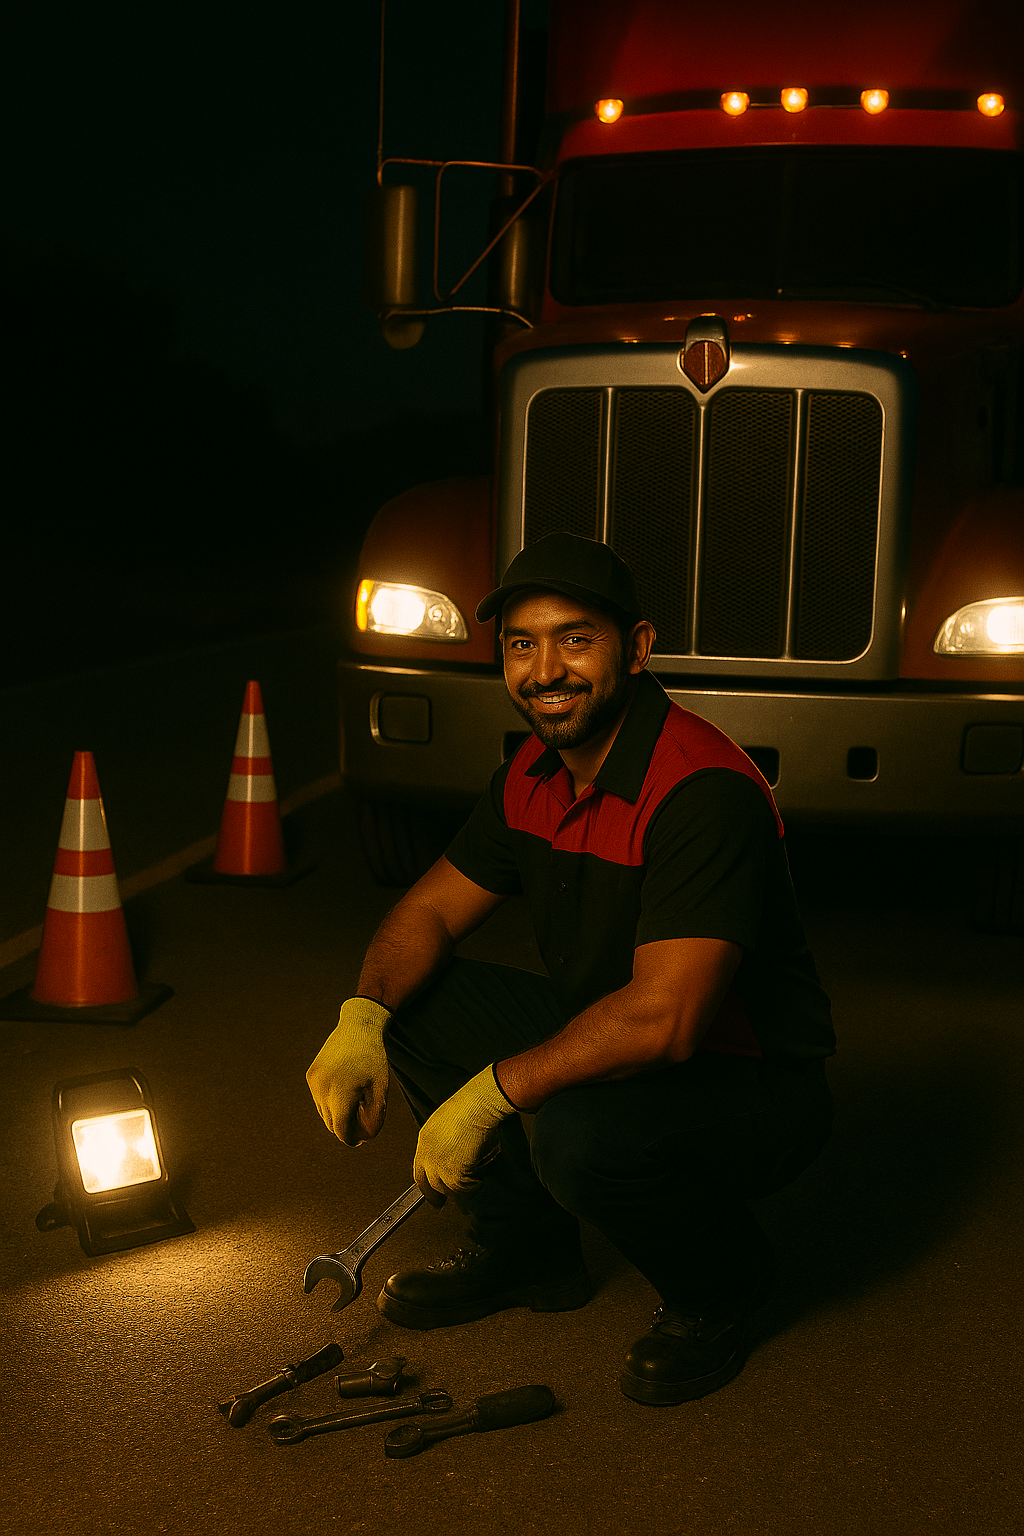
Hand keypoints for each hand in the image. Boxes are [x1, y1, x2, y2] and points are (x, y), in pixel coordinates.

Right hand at [306, 997, 391, 1145]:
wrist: (358, 1027)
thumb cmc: (374, 1060)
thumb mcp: (380, 1090)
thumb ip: (374, 1118)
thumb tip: (363, 1138)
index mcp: (341, 1094)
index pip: (341, 1131)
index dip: (352, 1138)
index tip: (363, 1138)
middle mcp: (323, 1089)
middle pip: (332, 1124)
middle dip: (346, 1127)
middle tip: (363, 1121)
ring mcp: (314, 1082)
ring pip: (324, 1113)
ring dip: (338, 1114)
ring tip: (356, 1102)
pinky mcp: (311, 1075)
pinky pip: (319, 1099)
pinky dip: (331, 1101)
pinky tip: (346, 1089)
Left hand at [413, 1066, 516, 1207]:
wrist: (477, 1104)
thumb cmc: (470, 1106)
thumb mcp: (449, 1123)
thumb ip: (446, 1142)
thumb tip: (456, 1157)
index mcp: (424, 1139)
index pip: (419, 1171)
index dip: (426, 1185)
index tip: (432, 1194)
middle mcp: (427, 1154)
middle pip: (429, 1185)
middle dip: (439, 1195)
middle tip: (447, 1201)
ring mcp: (438, 1166)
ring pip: (447, 1190)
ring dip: (461, 1188)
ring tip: (474, 1179)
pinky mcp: (453, 1174)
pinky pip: (463, 1189)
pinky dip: (473, 1186)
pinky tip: (480, 1176)